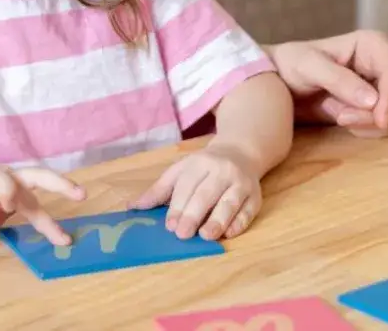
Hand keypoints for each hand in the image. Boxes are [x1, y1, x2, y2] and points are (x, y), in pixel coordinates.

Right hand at [0, 163, 85, 245]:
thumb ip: (13, 209)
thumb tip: (42, 224)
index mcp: (8, 177)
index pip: (40, 181)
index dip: (62, 189)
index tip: (83, 197)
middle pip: (33, 174)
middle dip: (58, 183)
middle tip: (79, 193)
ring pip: (6, 182)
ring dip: (9, 196)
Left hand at [129, 142, 261, 241]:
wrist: (241, 152)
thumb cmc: (204, 167)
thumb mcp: (180, 171)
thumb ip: (159, 190)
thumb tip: (132, 206)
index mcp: (200, 163)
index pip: (187, 185)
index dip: (178, 205)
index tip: (170, 225)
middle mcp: (222, 171)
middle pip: (207, 193)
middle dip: (194, 214)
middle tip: (183, 234)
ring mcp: (241, 183)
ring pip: (229, 202)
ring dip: (218, 220)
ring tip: (206, 236)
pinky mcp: (255, 197)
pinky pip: (248, 211)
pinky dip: (239, 223)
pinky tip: (228, 234)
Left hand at [265, 30, 387, 137]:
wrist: (276, 82)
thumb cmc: (290, 64)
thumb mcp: (308, 66)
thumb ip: (339, 80)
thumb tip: (373, 100)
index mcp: (371, 45)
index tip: (380, 118)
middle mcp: (379, 65)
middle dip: (377, 112)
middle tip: (344, 118)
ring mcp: (376, 87)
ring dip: (368, 122)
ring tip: (339, 117)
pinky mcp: (368, 108)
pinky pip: (379, 124)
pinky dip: (364, 128)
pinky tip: (341, 121)